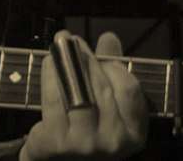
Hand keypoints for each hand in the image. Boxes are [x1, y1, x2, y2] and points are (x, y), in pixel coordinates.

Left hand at [20, 30, 147, 159]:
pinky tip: (48, 63)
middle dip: (85, 58)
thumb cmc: (83, 132)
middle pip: (102, 88)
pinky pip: (54, 99)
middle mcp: (114, 142)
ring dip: (66, 64)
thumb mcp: (104, 107)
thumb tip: (109, 37)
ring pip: (78, 91)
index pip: (129, 89)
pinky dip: (50, 76)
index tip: (97, 50)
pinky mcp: (57, 142)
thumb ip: (109, 72)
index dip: (112, 65)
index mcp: (134, 135)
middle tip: (70, 39)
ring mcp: (85, 144)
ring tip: (58, 48)